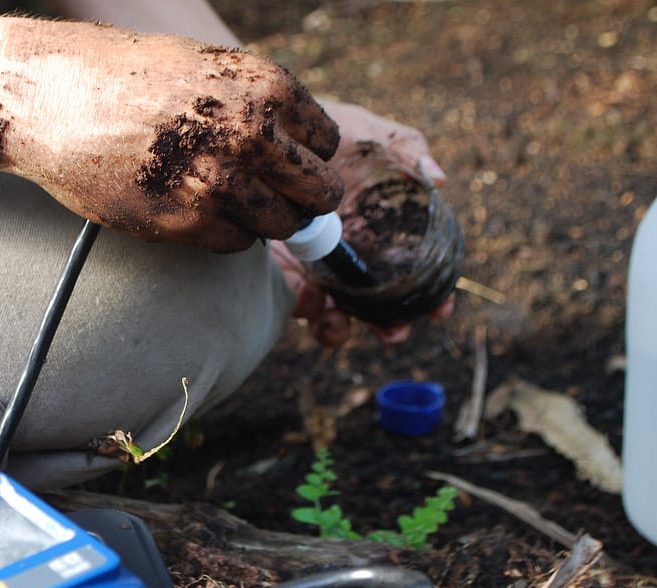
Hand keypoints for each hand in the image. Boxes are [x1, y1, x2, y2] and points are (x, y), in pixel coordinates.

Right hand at [0, 17, 343, 251]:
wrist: (57, 100)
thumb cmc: (125, 75)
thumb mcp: (206, 67)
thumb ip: (254, 104)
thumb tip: (291, 148)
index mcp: (265, 88)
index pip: (326, 143)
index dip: (310, 156)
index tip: (292, 163)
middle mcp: (252, 137)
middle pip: (318, 192)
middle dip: (305, 198)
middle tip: (285, 199)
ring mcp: (221, 185)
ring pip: (278, 226)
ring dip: (263, 219)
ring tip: (227, 199)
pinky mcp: (188, 224)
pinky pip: (235, 243)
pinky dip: (224, 233)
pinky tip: (194, 208)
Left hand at [273, 103, 452, 345]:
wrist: (270, 134)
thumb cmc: (327, 131)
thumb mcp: (369, 134)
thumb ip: (406, 149)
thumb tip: (438, 177)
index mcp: (382, 232)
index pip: (414, 272)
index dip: (433, 297)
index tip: (441, 310)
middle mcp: (353, 256)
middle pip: (377, 305)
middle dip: (388, 326)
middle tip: (392, 332)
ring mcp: (317, 267)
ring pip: (335, 313)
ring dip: (342, 328)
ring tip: (340, 322)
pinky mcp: (283, 269)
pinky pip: (297, 301)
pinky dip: (307, 309)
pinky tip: (311, 299)